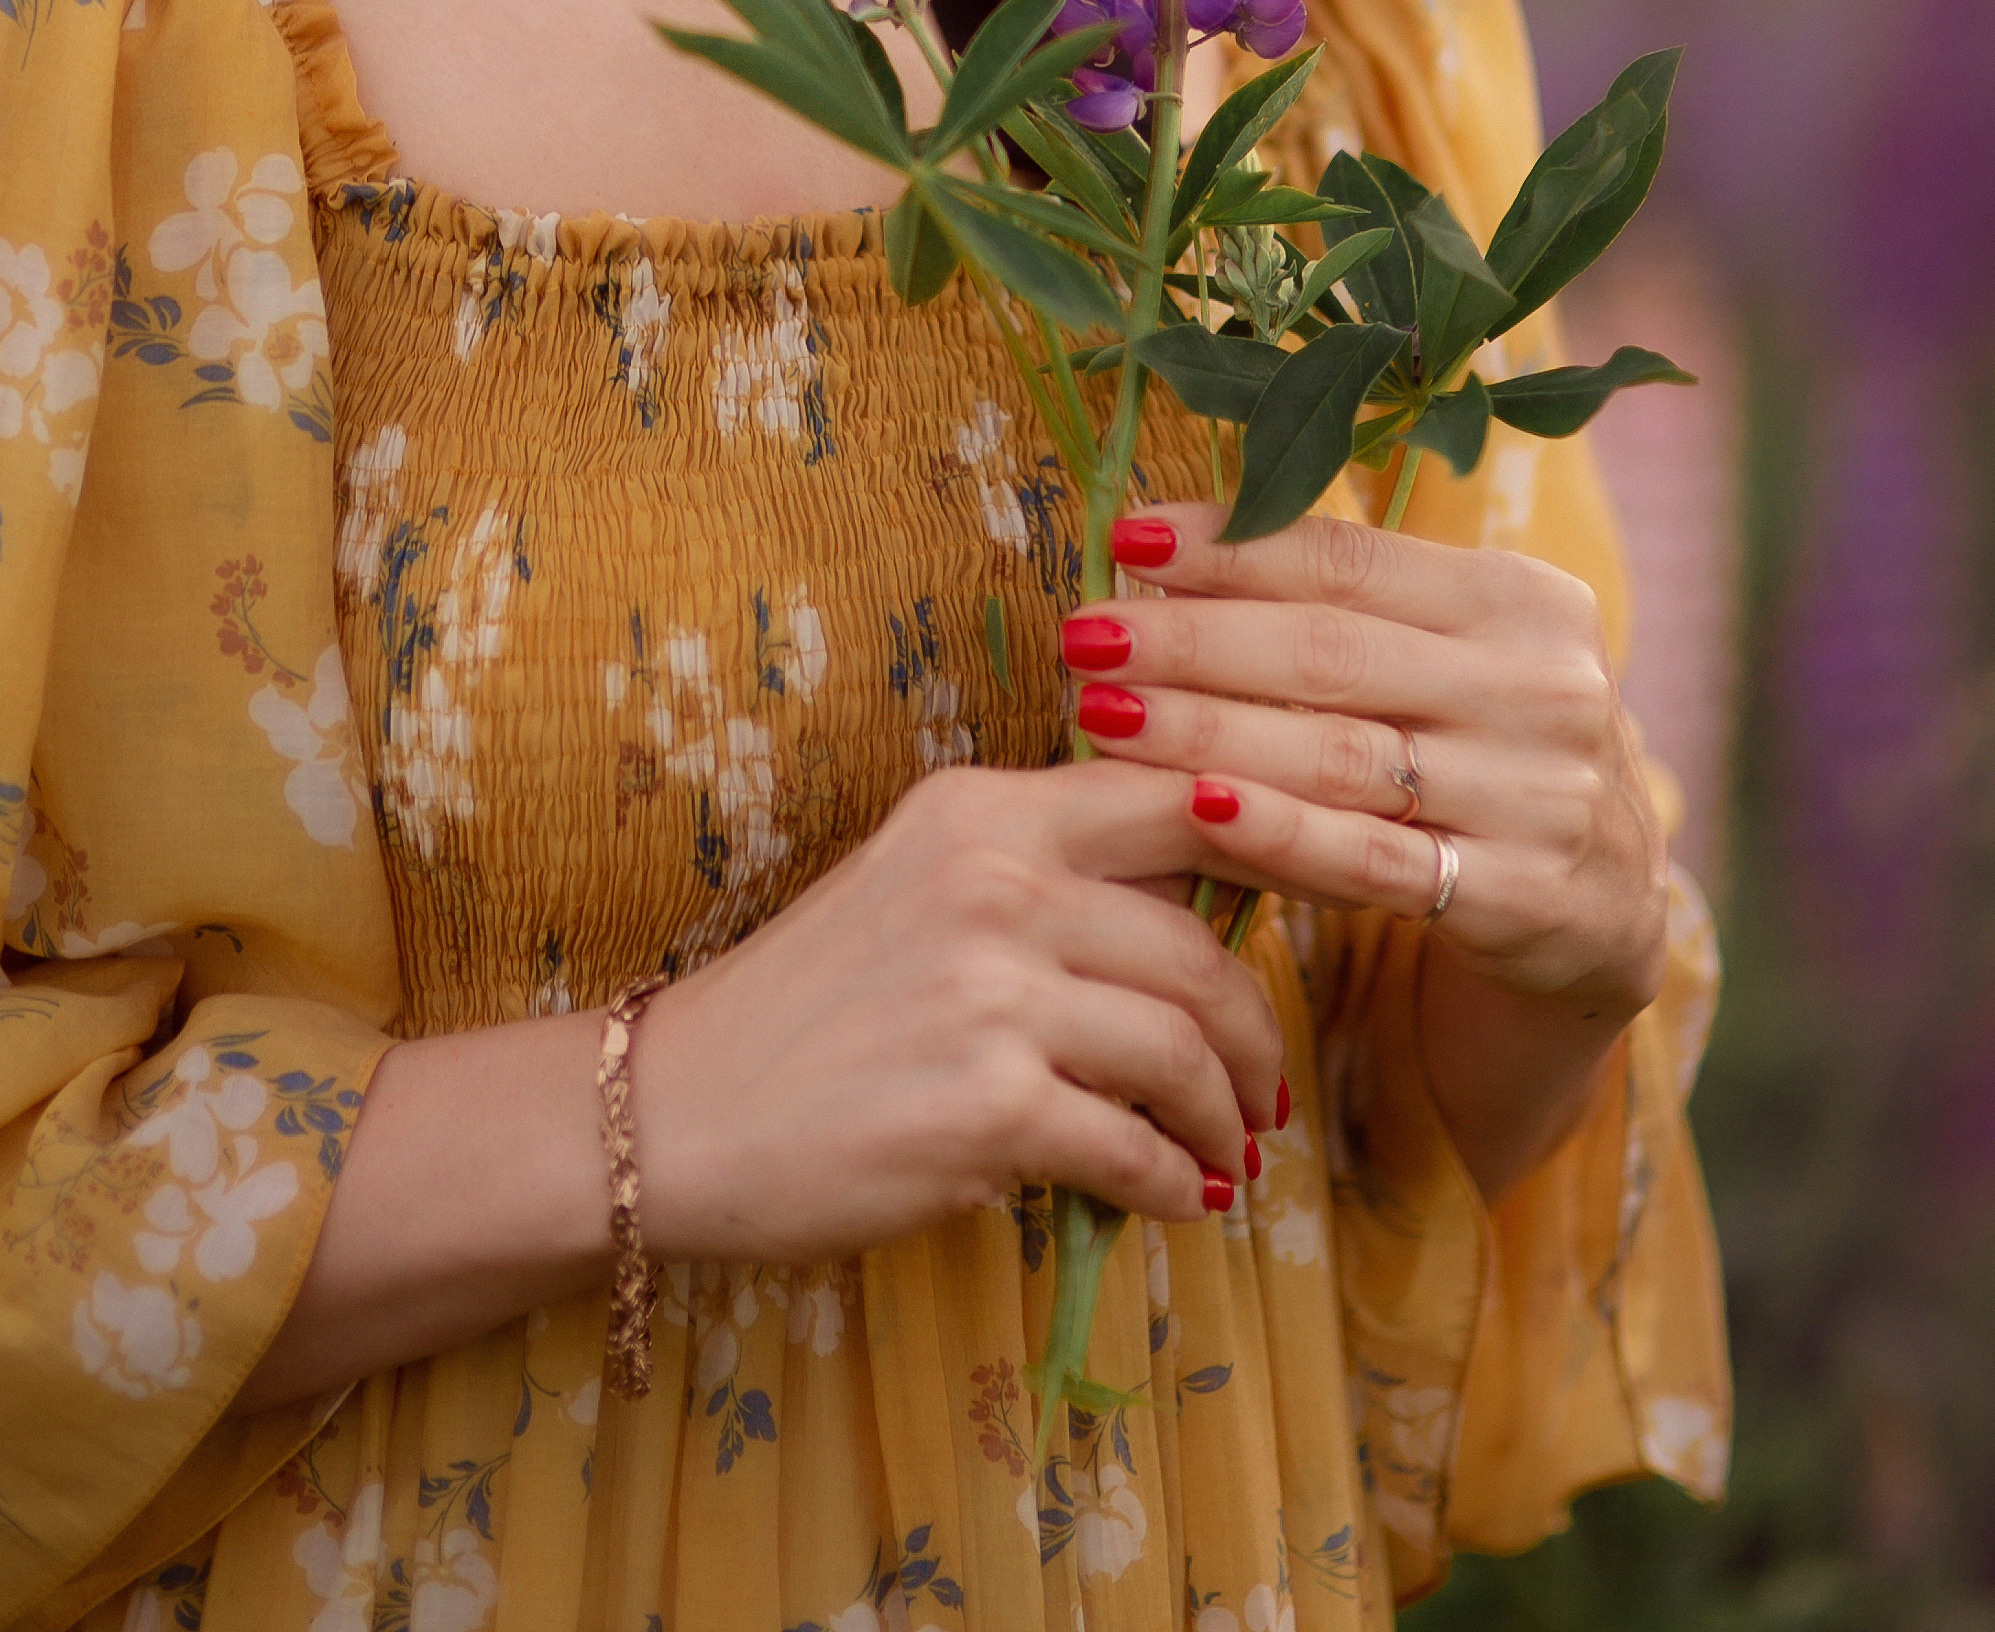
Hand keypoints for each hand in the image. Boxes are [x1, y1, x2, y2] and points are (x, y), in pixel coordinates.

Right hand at [635, 758, 1286, 1265]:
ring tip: (1229, 1149)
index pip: (1173, 796)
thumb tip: (1200, 903)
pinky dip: (1174, 1181)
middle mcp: (993, 880)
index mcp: (983, 808)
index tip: (1312, 902)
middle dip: (1255, 1024)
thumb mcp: (924, 884)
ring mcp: (991, 992)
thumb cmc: (813, 1003)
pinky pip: (1132, 1145)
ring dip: (1227, 1112)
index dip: (1268, 845)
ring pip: (1183, 1043)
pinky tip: (1177, 1196)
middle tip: (1262, 1081)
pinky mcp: (985, 1107)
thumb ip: (1047, 873)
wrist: (681, 1110)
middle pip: (1201, 938)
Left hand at [1059, 503, 1667, 1019]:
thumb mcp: (1459, 657)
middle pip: (1331, 652)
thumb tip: (1170, 546)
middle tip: (1084, 632)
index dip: (1231, 545)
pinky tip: (1193, 808)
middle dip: (1191, 638)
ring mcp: (1536, 796)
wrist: (1608, 904)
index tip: (1126, 539)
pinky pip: (1371, 861)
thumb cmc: (1486, 749)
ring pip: (1338, 755)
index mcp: (1522, 600)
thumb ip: (1353, 605)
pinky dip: (1277, 833)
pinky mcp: (1517, 896)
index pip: (1351, 559)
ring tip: (1100, 715)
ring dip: (1204, 732)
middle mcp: (1540, 687)